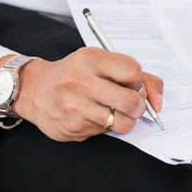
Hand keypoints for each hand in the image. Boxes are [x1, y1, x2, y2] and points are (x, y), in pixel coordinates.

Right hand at [0, 47, 161, 141]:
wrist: (34, 90)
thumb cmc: (74, 74)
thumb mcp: (101, 62)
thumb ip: (138, 76)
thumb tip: (158, 103)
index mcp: (89, 59)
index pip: (133, 72)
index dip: (139, 81)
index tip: (132, 84)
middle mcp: (80, 82)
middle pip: (131, 102)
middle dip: (138, 106)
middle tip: (130, 104)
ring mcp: (74, 108)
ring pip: (122, 123)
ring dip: (124, 119)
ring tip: (112, 111)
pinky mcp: (72, 128)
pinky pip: (105, 133)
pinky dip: (105, 126)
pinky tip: (91, 116)